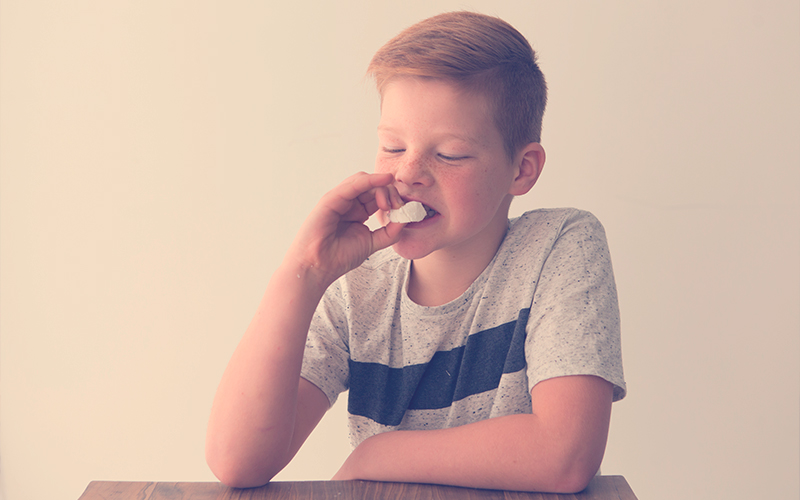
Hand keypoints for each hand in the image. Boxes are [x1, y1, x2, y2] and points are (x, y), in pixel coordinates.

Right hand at [286, 172, 404, 286]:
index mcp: (358, 211)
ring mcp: (339, 199)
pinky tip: (384, 180)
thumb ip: (389, 232)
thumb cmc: (338, 257)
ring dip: (382, 187)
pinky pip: (353, 184)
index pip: (378, 195)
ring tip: (390, 203)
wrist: (317, 267)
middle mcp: (348, 202)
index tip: (404, 210)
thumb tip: (405, 219)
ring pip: (364, 181)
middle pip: (373, 185)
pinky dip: (369, 180)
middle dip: (390, 192)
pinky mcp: (331, 199)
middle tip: (399, 205)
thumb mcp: (371, 243)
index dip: (394, 199)